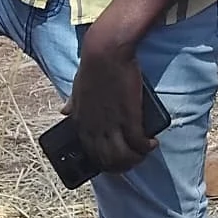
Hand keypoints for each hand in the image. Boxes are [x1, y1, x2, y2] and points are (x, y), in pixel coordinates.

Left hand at [67, 39, 158, 174]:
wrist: (106, 52)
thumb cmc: (92, 67)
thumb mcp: (76, 88)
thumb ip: (73, 103)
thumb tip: (64, 111)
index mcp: (81, 122)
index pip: (90, 153)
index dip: (104, 162)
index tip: (115, 160)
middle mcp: (94, 128)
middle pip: (108, 161)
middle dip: (123, 165)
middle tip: (134, 159)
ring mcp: (112, 125)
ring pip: (124, 157)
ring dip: (136, 159)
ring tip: (144, 152)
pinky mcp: (129, 118)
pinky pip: (138, 144)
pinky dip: (147, 147)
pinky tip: (152, 143)